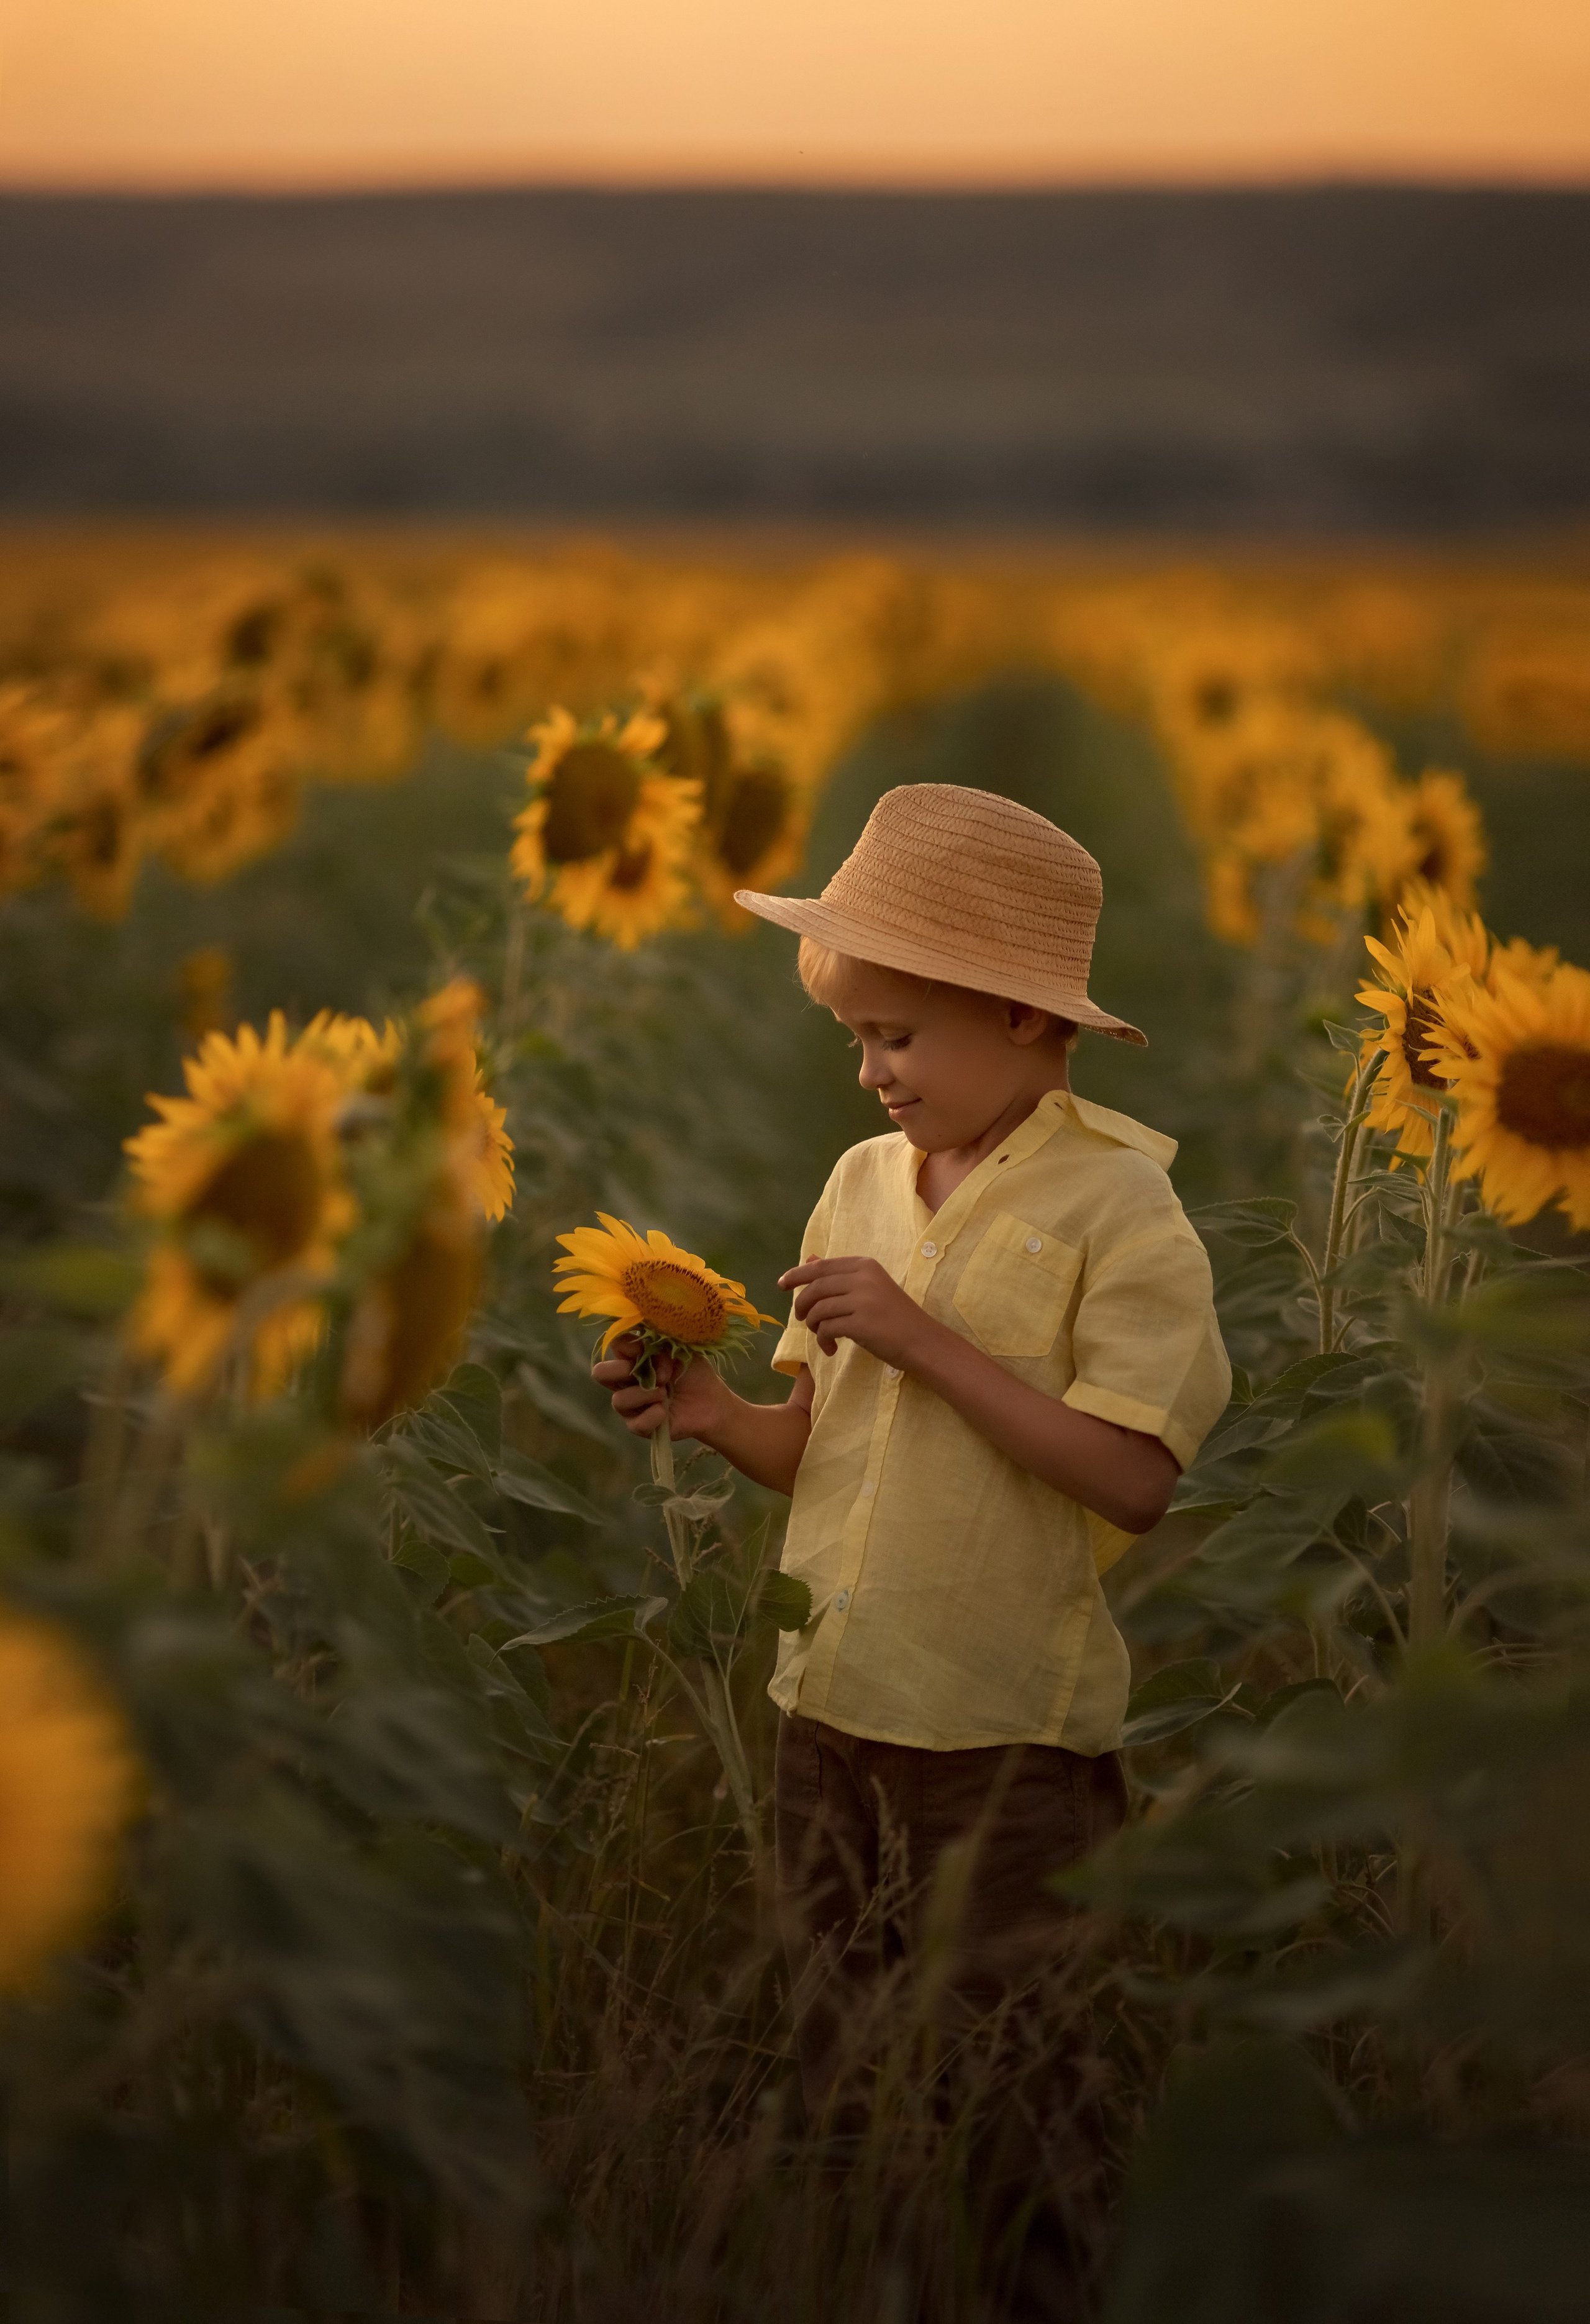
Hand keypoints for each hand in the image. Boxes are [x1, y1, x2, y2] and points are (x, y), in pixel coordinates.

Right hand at [592, 1335, 734, 1442]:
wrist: (710, 1401)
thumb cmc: (693, 1373)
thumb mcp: (679, 1350)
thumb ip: (657, 1343)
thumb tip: (638, 1347)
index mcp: (633, 1359)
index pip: (616, 1345)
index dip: (632, 1347)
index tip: (658, 1352)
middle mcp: (626, 1381)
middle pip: (600, 1373)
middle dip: (620, 1371)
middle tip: (647, 1374)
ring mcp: (631, 1405)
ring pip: (618, 1401)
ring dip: (646, 1395)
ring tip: (666, 1394)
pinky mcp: (640, 1426)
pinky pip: (635, 1424)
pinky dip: (653, 1416)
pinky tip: (666, 1411)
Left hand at [777, 1255, 932, 1365]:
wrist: (922, 1341)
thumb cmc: (894, 1316)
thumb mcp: (868, 1288)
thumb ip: (839, 1274)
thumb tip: (809, 1259)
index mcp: (865, 1265)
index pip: (821, 1266)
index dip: (797, 1275)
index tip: (781, 1284)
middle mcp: (863, 1278)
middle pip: (816, 1287)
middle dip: (801, 1304)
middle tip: (801, 1318)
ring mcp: (863, 1300)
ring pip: (819, 1309)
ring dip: (813, 1325)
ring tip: (821, 1336)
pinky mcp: (861, 1323)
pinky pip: (826, 1329)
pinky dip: (823, 1341)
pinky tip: (830, 1350)